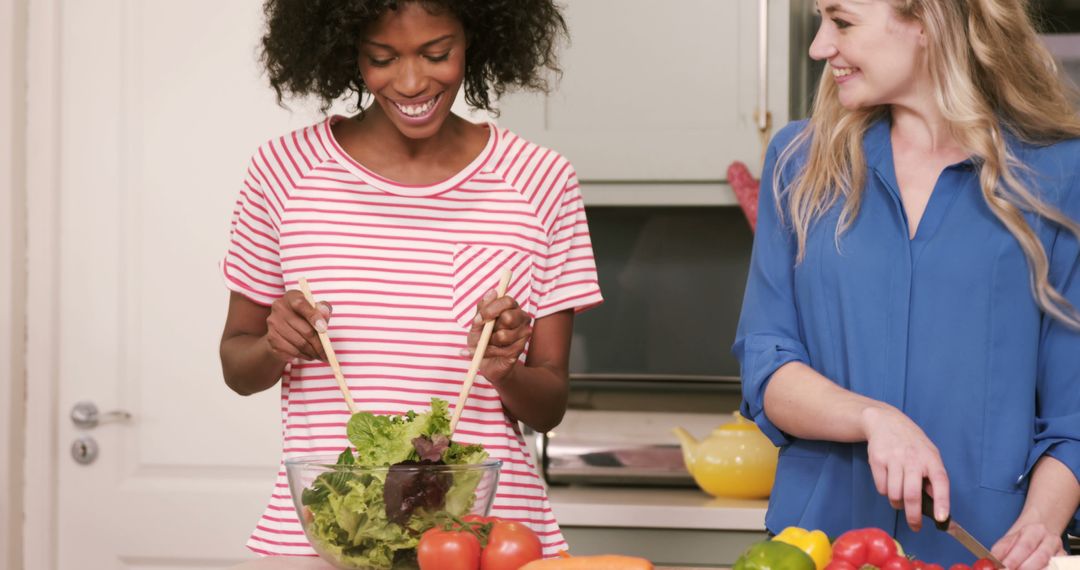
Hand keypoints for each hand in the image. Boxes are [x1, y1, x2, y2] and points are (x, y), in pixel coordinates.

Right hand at [264, 289, 331, 363]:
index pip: (302, 305)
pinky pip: (291, 352)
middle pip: (305, 330)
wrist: (283, 328)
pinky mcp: (271, 338)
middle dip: (319, 344)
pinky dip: (302, 356)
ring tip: (319, 355)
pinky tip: (307, 355)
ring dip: (312, 352)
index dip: (314, 317)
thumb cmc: (305, 316)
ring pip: (299, 344)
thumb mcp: (316, 309)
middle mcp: (279, 307)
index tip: (324, 329)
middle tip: (327, 353)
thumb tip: (324, 313)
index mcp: (292, 297)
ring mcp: (273, 323)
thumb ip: (323, 309)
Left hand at [464, 289, 531, 383]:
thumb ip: (483, 309)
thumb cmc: (482, 339)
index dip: (492, 309)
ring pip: (504, 336)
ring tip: (485, 344)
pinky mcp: (521, 349)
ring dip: (488, 342)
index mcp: (510, 307)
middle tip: (484, 332)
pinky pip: (503, 350)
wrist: (486, 363)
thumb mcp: (477, 324)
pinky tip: (484, 353)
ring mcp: (523, 333)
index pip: (507, 301)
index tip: (480, 318)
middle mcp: (521, 317)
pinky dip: (488, 352)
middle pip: (509, 317)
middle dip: (491, 327)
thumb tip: (492, 292)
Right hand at [861, 406, 949, 531]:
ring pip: (895, 495)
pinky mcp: (877, 460)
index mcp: (931, 459)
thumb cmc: (911, 443)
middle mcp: (913, 459)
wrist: (885, 421)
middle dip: (913, 516)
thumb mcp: (929, 454)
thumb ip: (933, 477)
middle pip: (912, 495)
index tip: (941, 518)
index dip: (942, 502)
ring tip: (899, 498)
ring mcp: (894, 459)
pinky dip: (885, 491)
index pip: (940, 482)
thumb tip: (936, 502)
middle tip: (915, 526)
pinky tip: (889, 482)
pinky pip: (882, 488)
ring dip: (897, 503)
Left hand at [991, 518, 1065, 569]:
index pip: (1024, 546)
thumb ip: (998, 552)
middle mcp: (1050, 539)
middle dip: (1023, 568)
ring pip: (1049, 565)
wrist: (1038, 535)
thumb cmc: (1021, 540)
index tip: (1003, 568)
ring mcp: (1059, 552)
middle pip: (1040, 557)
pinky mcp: (1063, 561)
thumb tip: (990, 564)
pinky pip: (1054, 568)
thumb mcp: (1007, 541)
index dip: (1013, 560)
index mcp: (1034, 530)